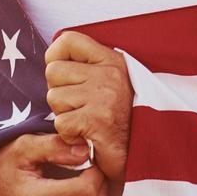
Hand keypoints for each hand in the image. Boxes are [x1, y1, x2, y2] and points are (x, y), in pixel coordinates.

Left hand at [43, 31, 132, 182]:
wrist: (145, 155)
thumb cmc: (121, 122)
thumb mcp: (110, 84)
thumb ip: (87, 68)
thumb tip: (51, 59)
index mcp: (112, 60)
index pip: (68, 40)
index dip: (54, 56)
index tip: (62, 75)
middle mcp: (109, 74)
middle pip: (53, 71)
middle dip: (59, 92)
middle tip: (79, 108)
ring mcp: (104, 96)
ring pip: (54, 98)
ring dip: (64, 116)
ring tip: (85, 123)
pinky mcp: (97, 120)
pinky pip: (60, 122)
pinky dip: (68, 135)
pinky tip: (85, 137)